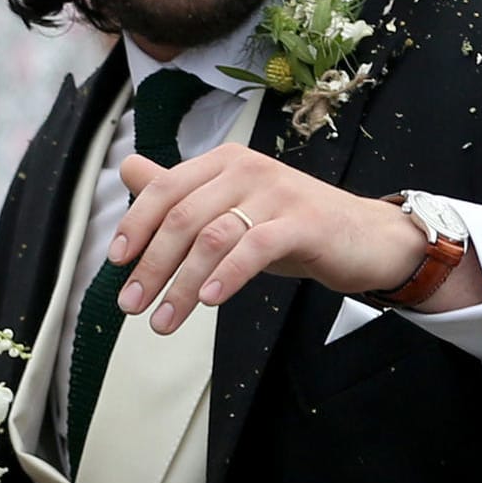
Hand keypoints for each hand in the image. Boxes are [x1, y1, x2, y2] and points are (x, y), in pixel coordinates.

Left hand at [108, 145, 449, 333]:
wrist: (366, 237)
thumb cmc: (291, 225)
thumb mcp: (230, 208)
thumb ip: (180, 192)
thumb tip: (127, 168)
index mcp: (223, 161)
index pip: (165, 188)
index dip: (134, 225)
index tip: (114, 263)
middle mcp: (246, 168)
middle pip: (182, 217)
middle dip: (151, 265)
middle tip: (131, 305)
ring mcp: (276, 192)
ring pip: (212, 237)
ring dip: (181, 283)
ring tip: (164, 320)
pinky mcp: (304, 222)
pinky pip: (255, 248)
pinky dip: (227, 276)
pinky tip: (208, 301)